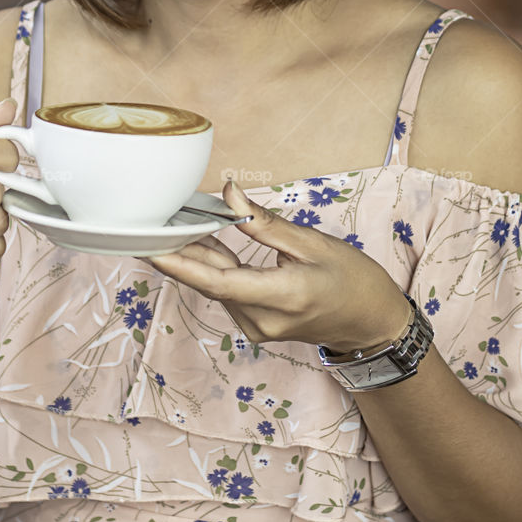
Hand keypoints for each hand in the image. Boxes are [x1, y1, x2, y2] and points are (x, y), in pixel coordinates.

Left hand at [147, 179, 410, 351]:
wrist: (372, 324)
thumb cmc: (352, 280)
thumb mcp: (312, 243)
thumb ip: (265, 224)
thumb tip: (229, 195)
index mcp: (282, 296)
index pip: (219, 281)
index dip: (181, 263)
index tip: (150, 247)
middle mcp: (263, 319)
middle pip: (210, 282)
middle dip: (178, 252)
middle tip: (149, 221)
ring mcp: (258, 326)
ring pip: (215, 287)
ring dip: (196, 256)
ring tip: (172, 222)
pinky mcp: (256, 324)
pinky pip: (226, 292)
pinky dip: (214, 266)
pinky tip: (202, 240)